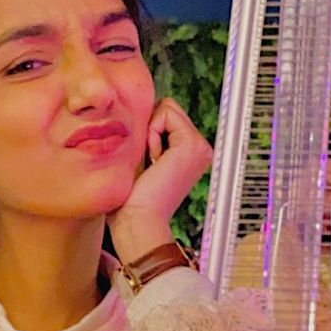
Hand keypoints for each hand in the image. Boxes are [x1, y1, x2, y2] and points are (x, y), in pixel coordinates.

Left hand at [107, 98, 212, 265]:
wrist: (138, 223)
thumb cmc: (130, 201)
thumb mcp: (139, 163)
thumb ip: (145, 138)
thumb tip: (133, 111)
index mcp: (189, 154)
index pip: (165, 116)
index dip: (147, 132)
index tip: (146, 166)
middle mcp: (200, 149)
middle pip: (167, 109)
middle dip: (149, 130)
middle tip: (148, 165)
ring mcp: (200, 147)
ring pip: (167, 108)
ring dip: (149, 133)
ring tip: (151, 164)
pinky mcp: (192, 144)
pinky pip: (166, 113)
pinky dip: (151, 133)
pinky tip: (153, 161)